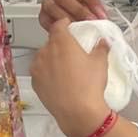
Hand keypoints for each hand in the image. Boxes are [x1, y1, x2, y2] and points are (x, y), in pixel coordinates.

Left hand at [30, 20, 110, 136]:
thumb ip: (101, 48)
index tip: (70, 27)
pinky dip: (47, 73)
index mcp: (61, 41)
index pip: (59, 24)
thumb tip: (102, 42)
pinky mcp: (34, 82)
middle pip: (51, 41)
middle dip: (60, 44)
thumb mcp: (100, 63)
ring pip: (44, 56)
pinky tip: (59, 81)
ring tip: (66, 69)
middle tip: (73, 53)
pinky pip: (40, 72)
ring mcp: (37, 67)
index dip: (65, 24)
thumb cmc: (89, 86)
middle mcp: (45, 51)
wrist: (77, 112)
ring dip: (52, 58)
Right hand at [38, 0, 106, 32]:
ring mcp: (49, 1)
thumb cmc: (83, 9)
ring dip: (67, 18)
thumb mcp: (93, 6)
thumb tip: (107, 18)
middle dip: (79, 10)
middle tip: (90, 21)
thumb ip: (98, 9)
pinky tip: (66, 31)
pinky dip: (56, 26)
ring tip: (79, 28)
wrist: (72, 17)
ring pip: (53, 7)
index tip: (100, 12)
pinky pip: (46, 19)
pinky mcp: (43, 15)